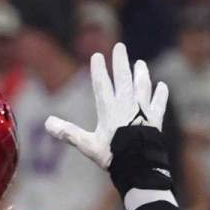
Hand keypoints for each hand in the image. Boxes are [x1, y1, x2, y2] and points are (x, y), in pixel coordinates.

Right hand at [45, 42, 167, 168]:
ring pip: (142, 86)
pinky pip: (159, 102)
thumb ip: (68, 133)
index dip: (99, 69)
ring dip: (141, 74)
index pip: (102, 84)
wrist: (140, 163)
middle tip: (120, 47)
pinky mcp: (156, 118)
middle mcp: (126, 104)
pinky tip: (161, 86)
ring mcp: (143, 110)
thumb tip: (47, 123)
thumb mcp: (87, 145)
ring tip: (140, 63)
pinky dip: (160, 93)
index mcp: (108, 109)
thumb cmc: (112, 154)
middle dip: (120, 62)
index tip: (97, 55)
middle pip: (123, 78)